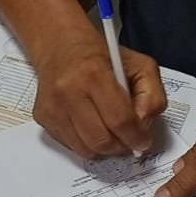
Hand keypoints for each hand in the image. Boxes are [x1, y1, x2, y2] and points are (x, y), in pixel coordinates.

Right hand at [33, 33, 166, 157]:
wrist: (61, 47)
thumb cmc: (103, 57)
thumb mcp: (140, 66)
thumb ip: (152, 96)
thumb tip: (143, 126)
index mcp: (94, 73)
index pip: (119, 120)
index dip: (136, 137)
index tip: (143, 142)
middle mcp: (68, 91)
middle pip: (101, 140)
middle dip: (121, 146)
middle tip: (128, 140)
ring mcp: (52, 106)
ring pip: (85, 149)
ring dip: (104, 149)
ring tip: (111, 133)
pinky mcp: (43, 117)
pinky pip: (71, 146)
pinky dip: (87, 143)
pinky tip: (92, 126)